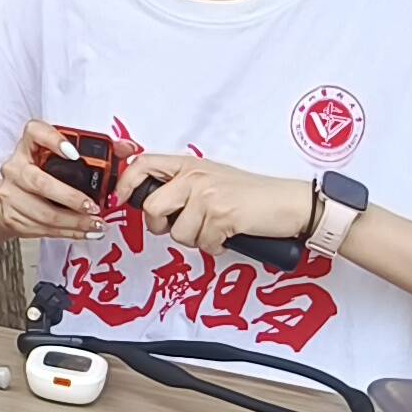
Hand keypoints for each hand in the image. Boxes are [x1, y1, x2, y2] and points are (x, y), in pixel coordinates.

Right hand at [0, 118, 107, 243]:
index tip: (75, 154)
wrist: (14, 197)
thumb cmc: (45, 172)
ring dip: (74, 222)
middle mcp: (15, 166)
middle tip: (93, 206)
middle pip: (39, 182)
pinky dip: (68, 232)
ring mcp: (11, 193)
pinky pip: (43, 228)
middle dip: (71, 198)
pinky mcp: (12, 216)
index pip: (35, 132)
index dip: (53, 141)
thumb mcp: (66, 158)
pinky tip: (84, 231)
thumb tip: (129, 148)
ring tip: (96, 224)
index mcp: (29, 145)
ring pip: (43, 212)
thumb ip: (101, 151)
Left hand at [121, 150, 313, 255]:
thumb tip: (152, 203)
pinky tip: (228, 235)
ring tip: (215, 228)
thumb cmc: (252, 195)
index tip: (123, 199)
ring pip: (178, 233)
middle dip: (162, 226)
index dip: (126, 184)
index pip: (143, 165)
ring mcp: (207, 195)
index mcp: (189, 165)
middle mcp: (194, 176)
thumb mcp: (211, 179)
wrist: (288, 203)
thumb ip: (182, 186)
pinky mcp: (221, 215)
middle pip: (152, 208)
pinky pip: (203, 244)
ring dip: (196, 239)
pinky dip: (216, 247)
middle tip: (181, 226)